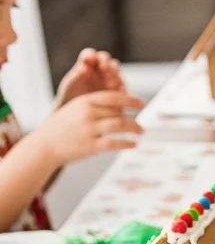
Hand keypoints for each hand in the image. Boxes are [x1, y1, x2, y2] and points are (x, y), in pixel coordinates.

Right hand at [27, 91, 142, 167]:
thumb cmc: (62, 127)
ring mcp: (89, 129)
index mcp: (84, 102)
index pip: (113, 97)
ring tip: (140, 132)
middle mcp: (87, 113)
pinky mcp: (91, 145)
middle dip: (133, 119)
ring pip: (120, 125)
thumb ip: (95, 107)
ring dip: (134, 128)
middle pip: (119, 113)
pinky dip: (127, 144)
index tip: (141, 103)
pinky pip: (115, 143)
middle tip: (141, 126)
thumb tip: (121, 109)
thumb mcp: (75, 110)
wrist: (45, 145)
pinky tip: (134, 145)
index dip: (130, 100)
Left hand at [55, 49, 125, 106]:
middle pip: (108, 61)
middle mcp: (100, 71)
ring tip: (110, 84)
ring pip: (117, 73)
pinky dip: (123, 90)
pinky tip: (120, 93)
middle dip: (106, 63)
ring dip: (115, 76)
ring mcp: (112, 81)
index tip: (88, 59)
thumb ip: (77, 75)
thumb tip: (84, 66)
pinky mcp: (120, 93)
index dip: (91, 55)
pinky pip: (125, 88)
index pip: (91, 55)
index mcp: (87, 65)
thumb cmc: (70, 100)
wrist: (78, 119)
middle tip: (104, 69)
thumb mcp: (70, 87)